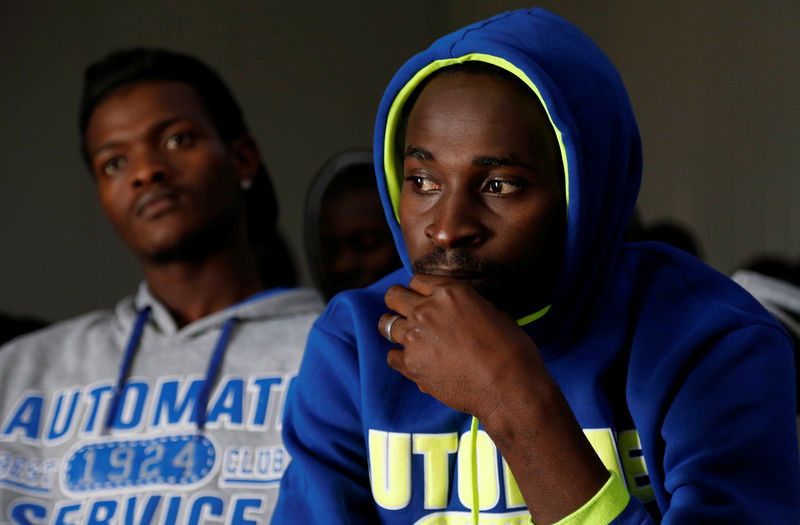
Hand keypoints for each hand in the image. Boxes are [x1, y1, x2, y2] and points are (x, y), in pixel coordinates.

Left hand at [379, 273, 546, 422]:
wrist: (509, 387)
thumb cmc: (511, 350)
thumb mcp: (494, 313)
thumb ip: (469, 308)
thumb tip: (463, 314)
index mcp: (450, 291)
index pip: (416, 280)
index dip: (419, 291)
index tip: (423, 301)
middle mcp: (427, 308)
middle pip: (393, 296)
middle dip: (398, 304)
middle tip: (408, 316)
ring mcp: (415, 336)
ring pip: (386, 324)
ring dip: (397, 331)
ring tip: (410, 340)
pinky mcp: (410, 364)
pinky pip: (391, 356)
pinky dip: (401, 359)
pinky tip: (415, 364)